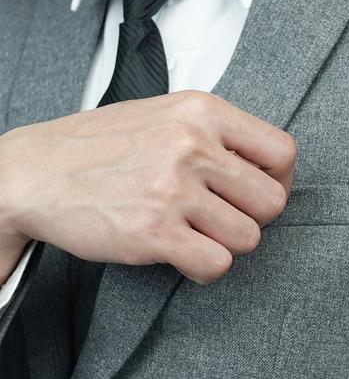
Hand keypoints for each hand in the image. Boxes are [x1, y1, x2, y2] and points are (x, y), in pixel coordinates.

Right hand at [0, 90, 295, 284]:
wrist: (34, 171)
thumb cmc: (103, 144)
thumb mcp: (166, 114)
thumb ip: (218, 134)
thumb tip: (266, 167)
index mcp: (202, 111)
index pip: (283, 152)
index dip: (278, 180)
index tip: (257, 191)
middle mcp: (192, 145)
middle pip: (273, 201)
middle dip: (253, 217)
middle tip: (224, 216)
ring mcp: (173, 189)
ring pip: (249, 237)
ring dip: (226, 244)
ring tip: (196, 233)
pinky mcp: (153, 232)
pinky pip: (216, 264)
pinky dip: (204, 267)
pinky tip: (182, 254)